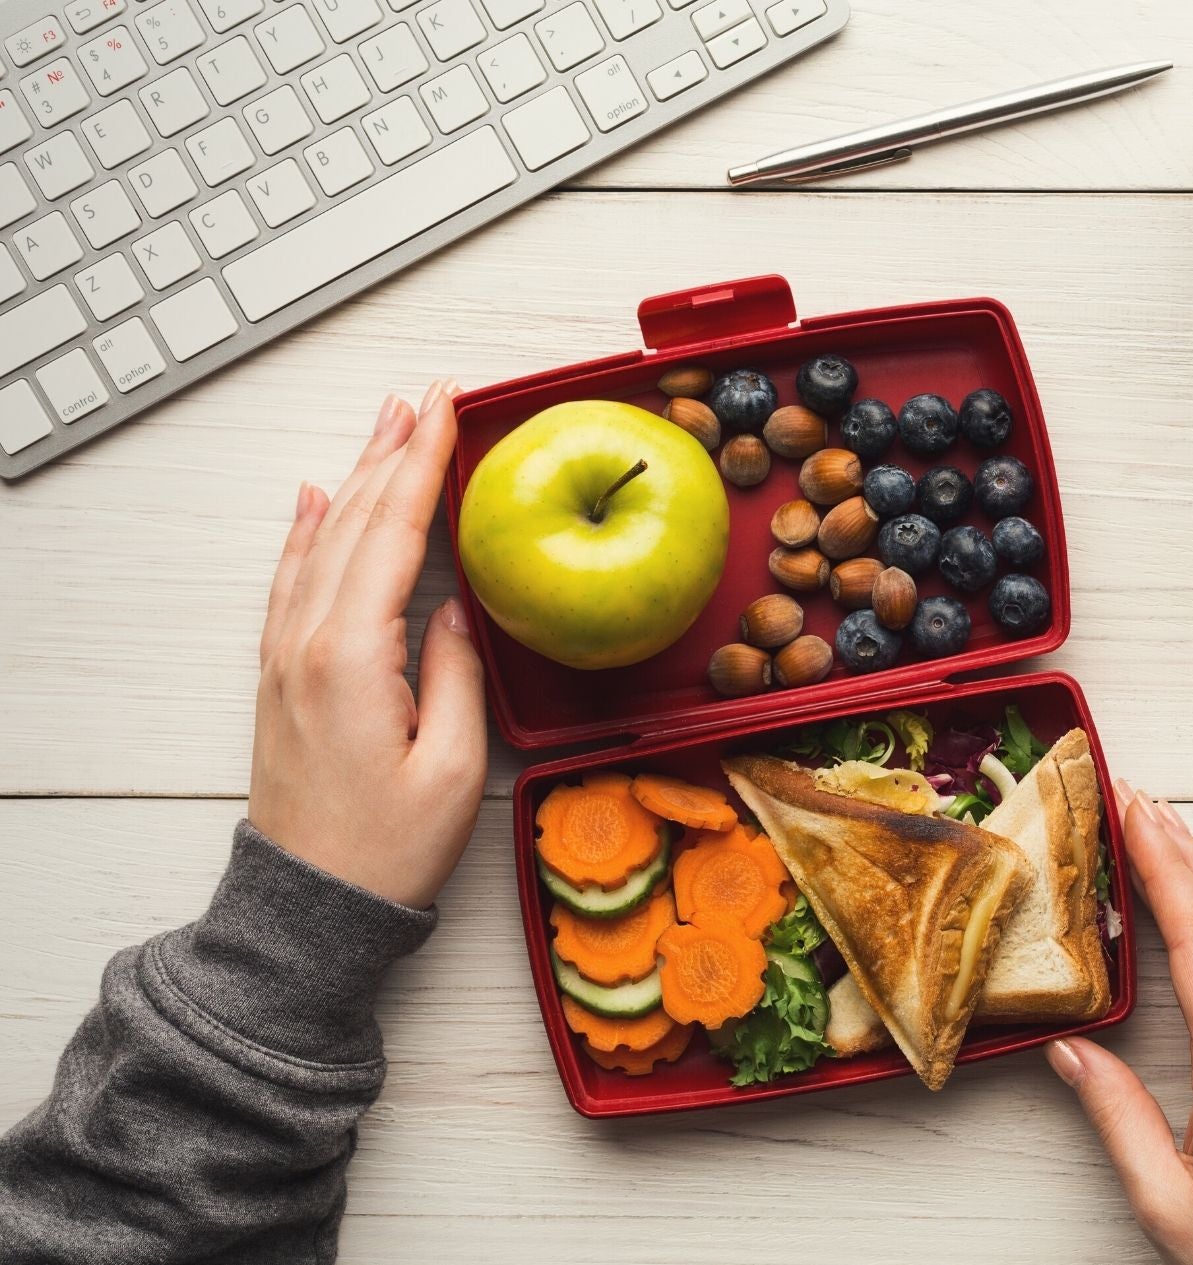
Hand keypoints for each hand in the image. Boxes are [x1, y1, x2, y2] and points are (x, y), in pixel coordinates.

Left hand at [249, 383, 487, 909]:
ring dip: (355, 476)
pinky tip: (316, 499)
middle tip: (426, 395)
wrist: (311, 906)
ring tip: (385, 425)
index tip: (447, 407)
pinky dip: (306, 529)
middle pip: (353, 520)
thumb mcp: (454, 767)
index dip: (423, 463)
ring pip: (322, 540)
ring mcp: (286, 657)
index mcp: (352, 655)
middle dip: (392, 450)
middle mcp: (308, 642)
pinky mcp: (282, 676)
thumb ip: (456, 673)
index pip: (393, 532)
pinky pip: (291, 580)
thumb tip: (454, 608)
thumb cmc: (387, 848)